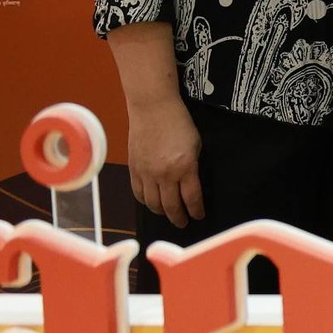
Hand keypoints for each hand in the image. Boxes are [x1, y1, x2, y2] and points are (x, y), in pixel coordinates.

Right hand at [126, 97, 203, 228]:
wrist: (152, 109)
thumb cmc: (179, 122)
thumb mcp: (196, 144)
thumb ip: (193, 166)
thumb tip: (190, 183)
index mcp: (185, 167)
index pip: (192, 198)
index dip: (196, 210)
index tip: (199, 216)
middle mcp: (164, 175)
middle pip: (171, 206)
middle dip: (179, 218)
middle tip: (184, 223)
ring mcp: (147, 173)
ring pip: (153, 203)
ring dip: (162, 212)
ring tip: (169, 215)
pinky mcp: (133, 169)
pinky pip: (138, 193)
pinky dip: (145, 202)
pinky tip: (151, 203)